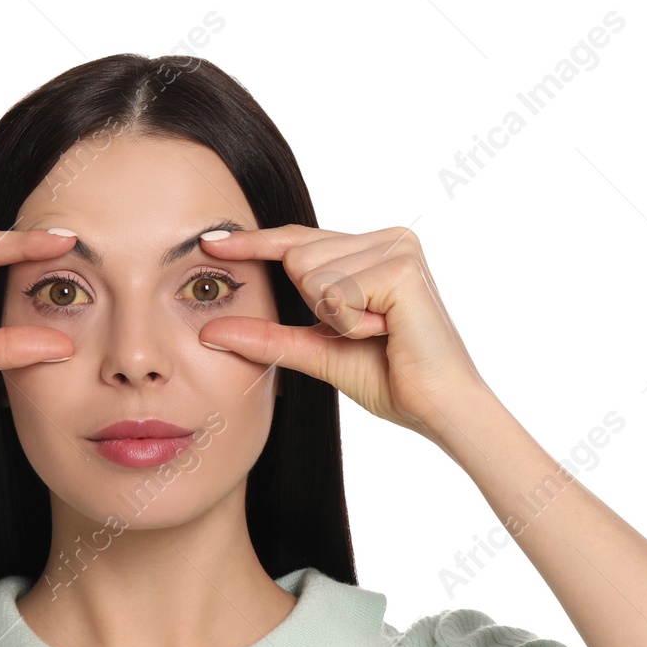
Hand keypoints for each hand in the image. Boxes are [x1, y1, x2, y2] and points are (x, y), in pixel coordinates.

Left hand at [193, 223, 489, 440]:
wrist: (438, 409)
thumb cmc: (391, 379)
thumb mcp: (318, 351)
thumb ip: (267, 338)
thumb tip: (208, 332)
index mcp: (372, 249)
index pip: (298, 240)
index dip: (254, 243)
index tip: (210, 243)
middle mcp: (388, 237)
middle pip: (297, 256)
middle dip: (318, 308)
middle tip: (366, 333)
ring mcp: (398, 246)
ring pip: (310, 273)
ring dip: (336, 319)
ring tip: (379, 333)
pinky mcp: (402, 268)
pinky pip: (334, 292)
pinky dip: (350, 323)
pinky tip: (387, 332)